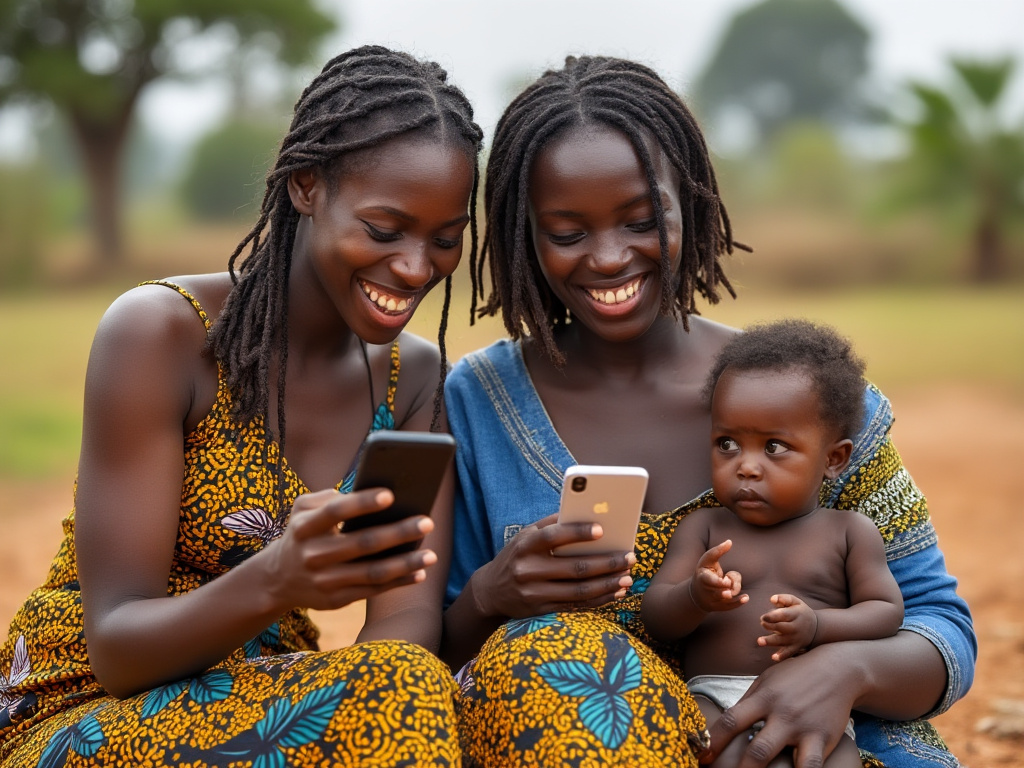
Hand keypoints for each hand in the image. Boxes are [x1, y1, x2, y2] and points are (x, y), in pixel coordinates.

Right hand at [260, 488, 436, 611]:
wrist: (277, 579)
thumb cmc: (303, 533)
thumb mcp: (302, 510)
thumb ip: (327, 497)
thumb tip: (364, 492)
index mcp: (304, 527)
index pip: (335, 511)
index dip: (363, 503)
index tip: (390, 494)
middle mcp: (313, 555)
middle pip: (362, 543)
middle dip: (398, 533)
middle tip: (427, 522)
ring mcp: (324, 581)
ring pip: (372, 573)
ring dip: (405, 563)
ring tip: (431, 554)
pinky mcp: (336, 600)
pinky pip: (373, 591)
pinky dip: (398, 582)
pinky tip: (419, 572)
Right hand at [473, 513, 634, 618]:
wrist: (491, 590)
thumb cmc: (517, 555)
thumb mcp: (526, 535)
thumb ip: (552, 524)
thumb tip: (586, 513)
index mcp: (525, 545)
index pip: (554, 536)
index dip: (578, 533)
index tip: (602, 529)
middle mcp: (528, 569)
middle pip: (574, 568)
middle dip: (606, 563)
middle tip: (630, 557)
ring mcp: (534, 593)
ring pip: (578, 591)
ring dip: (607, 584)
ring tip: (628, 577)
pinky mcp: (541, 610)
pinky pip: (575, 606)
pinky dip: (598, 600)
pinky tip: (615, 592)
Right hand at [691, 539, 747, 612]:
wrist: (696, 592)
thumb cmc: (705, 571)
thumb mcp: (707, 559)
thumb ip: (718, 551)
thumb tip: (730, 541)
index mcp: (703, 578)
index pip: (710, 581)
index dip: (718, 583)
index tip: (726, 582)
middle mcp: (707, 591)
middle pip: (721, 590)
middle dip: (727, 587)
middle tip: (727, 582)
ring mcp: (712, 601)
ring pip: (727, 598)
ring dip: (734, 590)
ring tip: (730, 584)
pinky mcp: (718, 607)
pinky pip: (730, 606)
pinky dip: (739, 602)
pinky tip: (746, 597)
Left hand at [702, 644, 859, 767]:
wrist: (836, 669)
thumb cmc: (795, 675)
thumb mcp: (767, 680)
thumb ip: (748, 702)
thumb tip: (726, 725)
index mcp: (763, 698)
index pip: (731, 721)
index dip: (714, 741)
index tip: (702, 756)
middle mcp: (782, 714)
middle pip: (756, 750)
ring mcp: (803, 728)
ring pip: (786, 762)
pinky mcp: (823, 739)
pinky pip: (811, 765)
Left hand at [757, 594, 816, 661]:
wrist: (817, 627)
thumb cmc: (800, 611)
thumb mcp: (795, 601)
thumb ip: (783, 598)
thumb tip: (772, 599)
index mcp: (795, 614)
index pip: (783, 615)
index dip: (772, 616)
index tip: (763, 617)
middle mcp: (796, 627)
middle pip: (781, 627)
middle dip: (770, 626)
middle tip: (762, 623)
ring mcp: (796, 638)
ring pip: (782, 640)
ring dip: (770, 641)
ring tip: (759, 641)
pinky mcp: (796, 647)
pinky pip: (789, 652)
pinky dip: (782, 656)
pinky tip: (773, 658)